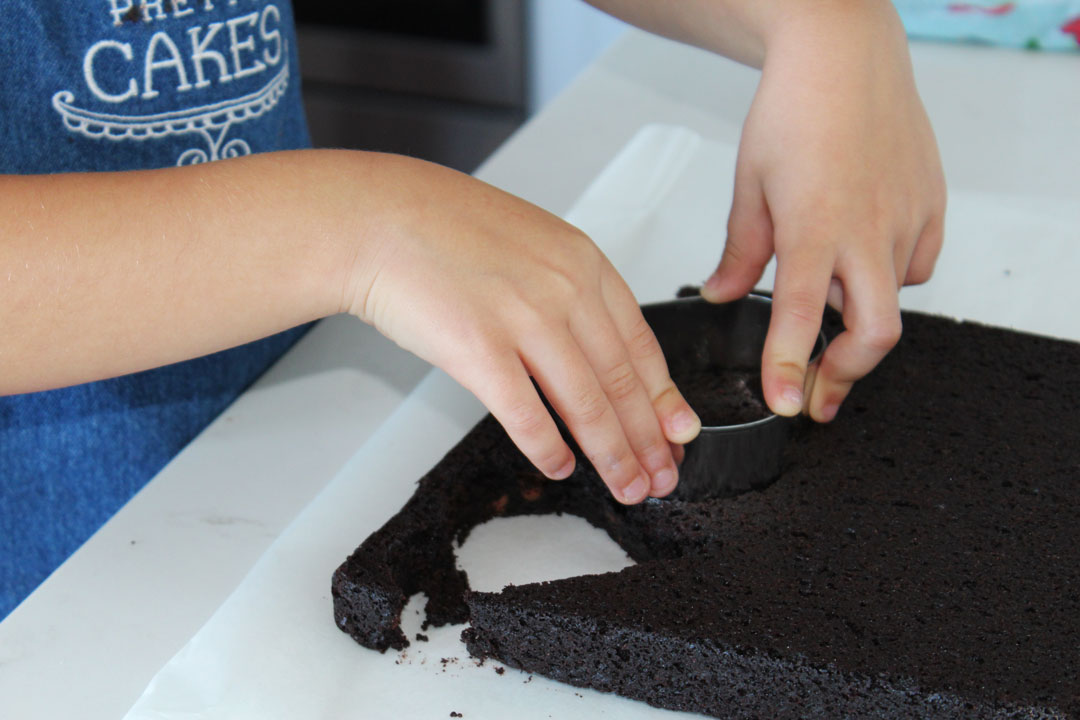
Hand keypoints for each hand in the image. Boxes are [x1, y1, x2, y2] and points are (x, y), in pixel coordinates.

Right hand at [343, 154, 700, 502]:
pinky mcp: (479, 350)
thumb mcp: (531, 242)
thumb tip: (594, 350)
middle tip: (662, 476)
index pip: (641, 345)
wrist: (377, 218)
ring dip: (612, 455)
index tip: (680, 432)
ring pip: (587, 405)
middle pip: (622, 381)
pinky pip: (527, 415)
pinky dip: (549, 448)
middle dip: (648, 440)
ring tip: (627, 486)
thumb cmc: (444, 229)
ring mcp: (523, 320)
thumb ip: (570, 290)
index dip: (663, 399)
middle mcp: (564, 290)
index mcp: (583, 262)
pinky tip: (561, 467)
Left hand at [701, 0, 945, 421]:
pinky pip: (918, 266)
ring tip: (830, 306)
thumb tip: (722, 295)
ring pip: (893, 299)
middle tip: (817, 397)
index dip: (790, 368)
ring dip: (860, 318)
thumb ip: (741, 251)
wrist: (847, 55)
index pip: (801, 318)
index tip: (784, 404)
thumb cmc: (794, 110)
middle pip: (875, 334)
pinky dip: (890, 278)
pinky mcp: (932, 207)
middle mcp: (868, 232)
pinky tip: (865, 262)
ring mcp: (907, 221)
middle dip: (844, 375)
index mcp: (814, 229)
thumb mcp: (750, 184)